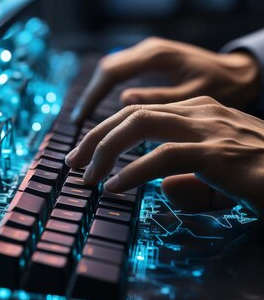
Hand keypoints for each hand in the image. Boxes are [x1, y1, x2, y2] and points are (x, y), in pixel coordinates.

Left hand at [66, 96, 263, 216]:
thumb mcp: (225, 170)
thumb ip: (193, 174)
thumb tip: (165, 188)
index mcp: (202, 111)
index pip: (143, 111)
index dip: (109, 130)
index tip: (87, 154)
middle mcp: (202, 112)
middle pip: (133, 112)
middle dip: (96, 136)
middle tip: (74, 162)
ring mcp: (210, 129)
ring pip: (141, 125)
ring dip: (105, 151)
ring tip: (86, 176)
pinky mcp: (216, 154)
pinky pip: (162, 157)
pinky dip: (131, 172)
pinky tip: (115, 188)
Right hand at [71, 37, 260, 122]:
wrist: (240, 71)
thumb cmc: (224, 84)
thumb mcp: (195, 94)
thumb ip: (160, 98)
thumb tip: (123, 102)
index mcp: (157, 55)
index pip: (112, 72)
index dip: (92, 98)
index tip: (79, 123)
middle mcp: (148, 49)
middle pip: (106, 71)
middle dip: (88, 101)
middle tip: (77, 131)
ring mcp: (148, 53)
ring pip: (111, 72)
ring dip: (95, 98)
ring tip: (84, 129)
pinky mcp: (150, 62)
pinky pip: (121, 75)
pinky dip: (108, 95)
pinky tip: (103, 118)